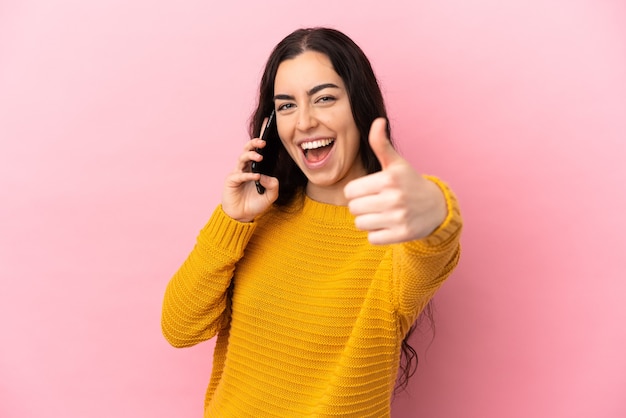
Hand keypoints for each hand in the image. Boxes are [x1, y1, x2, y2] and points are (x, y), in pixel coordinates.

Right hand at [221, 122, 278, 221]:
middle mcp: (245, 168)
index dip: (260, 138)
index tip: (267, 125)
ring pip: (242, 158)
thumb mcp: (270, 195)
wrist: (242, 216)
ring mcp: (237, 173)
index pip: (258, 150)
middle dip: (254, 143)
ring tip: (260, 157)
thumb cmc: (255, 204)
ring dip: (251, 155)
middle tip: (263, 142)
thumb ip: (273, 185)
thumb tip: (267, 176)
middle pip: (247, 149)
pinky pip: (240, 175)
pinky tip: (256, 177)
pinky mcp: (231, 181)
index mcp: (254, 168)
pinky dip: (248, 175)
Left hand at [344, 118, 446, 244]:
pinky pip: (372, 239)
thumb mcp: (396, 163)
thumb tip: (378, 121)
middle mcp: (394, 198)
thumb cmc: (409, 182)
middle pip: (353, 209)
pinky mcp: (402, 235)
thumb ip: (381, 144)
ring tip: (381, 214)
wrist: (436, 207)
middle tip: (376, 203)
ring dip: (368, 221)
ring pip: (360, 224)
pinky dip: (377, 234)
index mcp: (389, 179)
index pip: (350, 191)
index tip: (369, 191)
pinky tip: (388, 225)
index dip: (356, 192)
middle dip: (361, 206)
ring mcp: (399, 218)